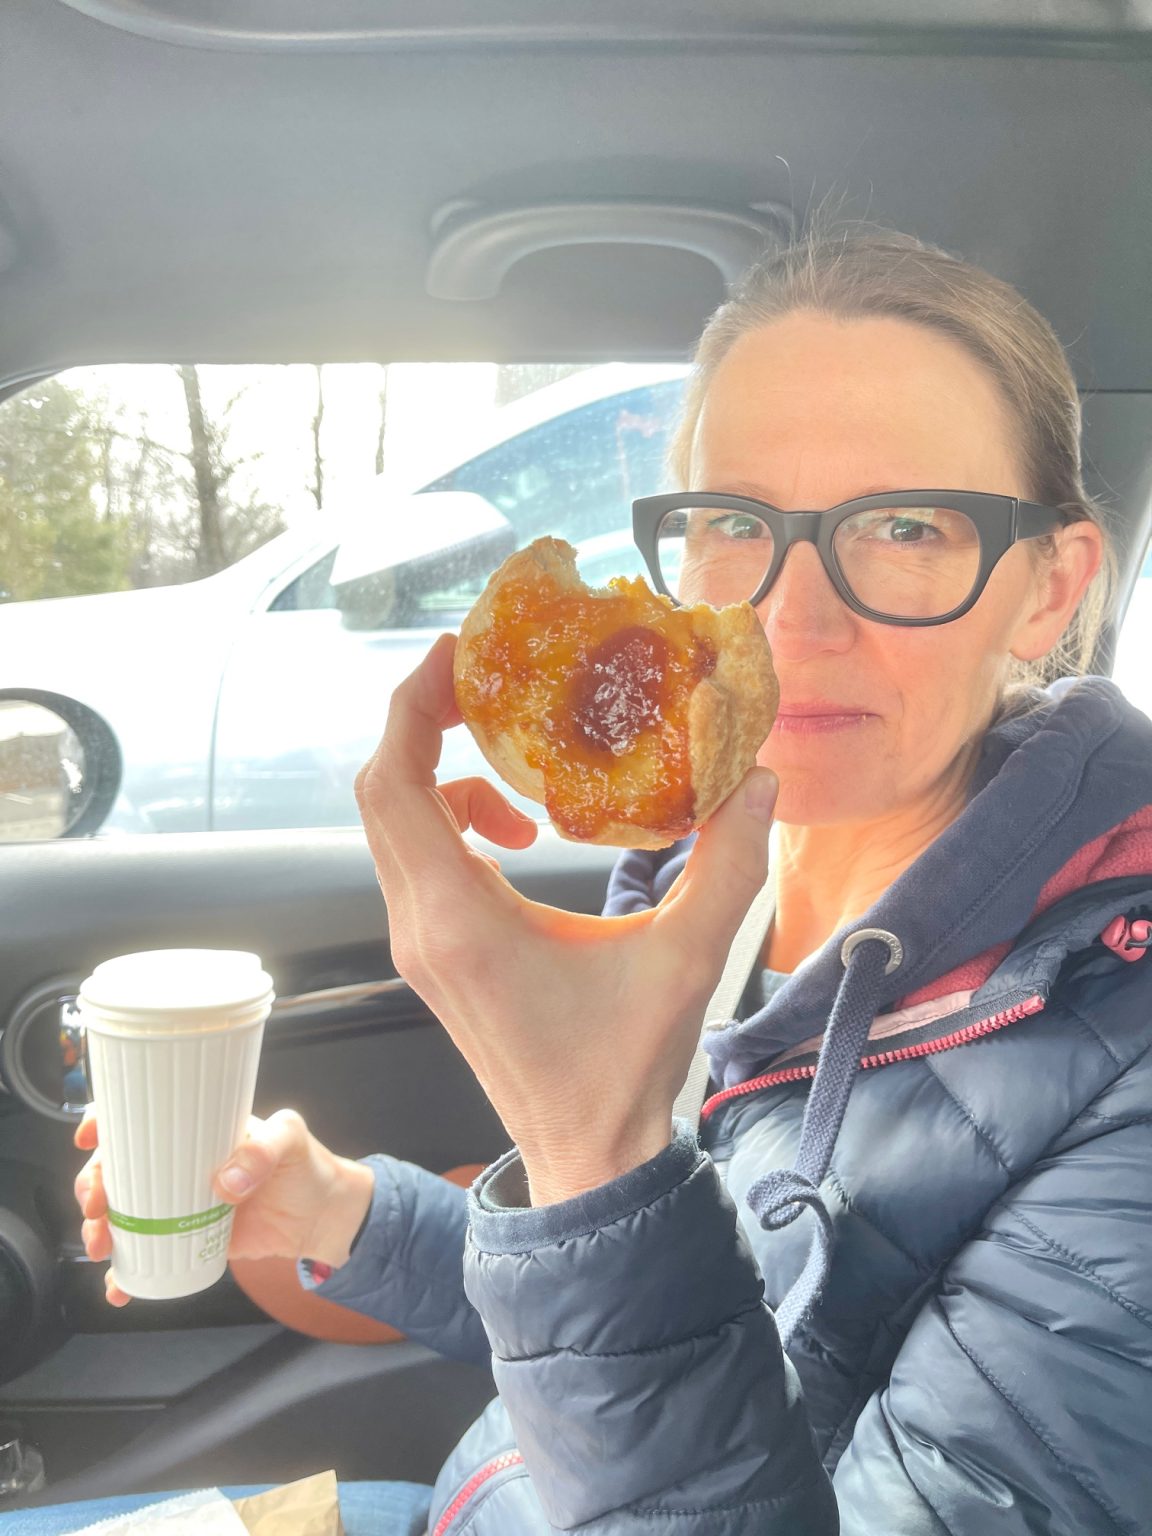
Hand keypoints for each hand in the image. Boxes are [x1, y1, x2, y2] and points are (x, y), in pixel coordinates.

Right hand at [74, 1107, 374, 1305]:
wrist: (321, 1218)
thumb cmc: (306, 1166)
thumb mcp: (291, 1140)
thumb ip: (265, 1150)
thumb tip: (226, 1182)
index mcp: (197, 1130)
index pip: (143, 1116)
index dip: (107, 1121)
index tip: (89, 1137)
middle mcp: (180, 1164)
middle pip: (119, 1168)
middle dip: (94, 1185)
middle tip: (97, 1206)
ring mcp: (178, 1203)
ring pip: (123, 1212)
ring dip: (100, 1228)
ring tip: (101, 1246)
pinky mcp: (186, 1238)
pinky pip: (146, 1255)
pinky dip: (126, 1274)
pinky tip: (117, 1287)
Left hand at [355, 632, 777, 1206]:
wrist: (585, 1157)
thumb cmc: (623, 1068)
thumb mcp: (686, 959)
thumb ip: (729, 863)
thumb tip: (757, 777)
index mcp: (460, 919)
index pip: (397, 783)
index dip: (412, 704)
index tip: (457, 655)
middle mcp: (422, 925)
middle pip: (380, 791)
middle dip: (422, 721)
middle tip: (486, 682)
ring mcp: (419, 944)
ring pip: (393, 825)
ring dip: (440, 775)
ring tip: (518, 775)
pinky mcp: (433, 955)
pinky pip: (416, 859)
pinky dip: (452, 820)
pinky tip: (518, 837)